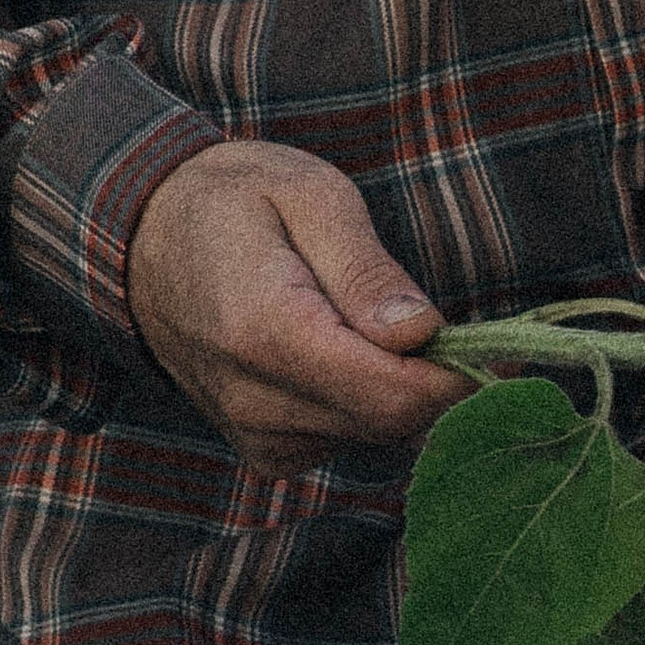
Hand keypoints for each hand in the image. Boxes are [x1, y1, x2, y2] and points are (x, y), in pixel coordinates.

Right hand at [124, 139, 464, 471]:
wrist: (143, 239)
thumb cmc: (234, 200)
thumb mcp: (307, 193)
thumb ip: (365, 267)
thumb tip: (421, 334)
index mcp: (266, 330)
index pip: (391, 395)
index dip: (459, 381)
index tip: (502, 353)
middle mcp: (255, 400)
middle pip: (390, 422)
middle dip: (440, 383)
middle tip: (463, 333)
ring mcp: (254, 434)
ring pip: (373, 437)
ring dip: (402, 391)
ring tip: (388, 326)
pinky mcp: (263, 451)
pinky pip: (345, 441)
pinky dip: (367, 404)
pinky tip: (349, 354)